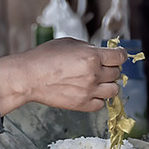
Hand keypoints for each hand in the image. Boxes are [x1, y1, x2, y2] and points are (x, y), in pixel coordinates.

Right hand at [0, 38, 124, 114]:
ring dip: (108, 85)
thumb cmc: (44, 57)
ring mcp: (89, 91)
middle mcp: (93, 74)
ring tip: (97, 81)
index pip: (120, 57)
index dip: (119, 55)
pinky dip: (98, 98)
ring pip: (114, 90)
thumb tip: (100, 52)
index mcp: (92, 56)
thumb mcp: (69, 43)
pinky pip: (101, 104)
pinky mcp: (82, 105)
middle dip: (110, 68)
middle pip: (117, 73)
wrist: (29, 77)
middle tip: (101, 67)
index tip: (117, 56)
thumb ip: (88, 48)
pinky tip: (89, 92)